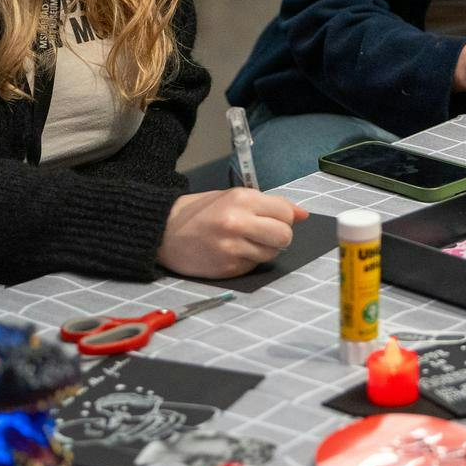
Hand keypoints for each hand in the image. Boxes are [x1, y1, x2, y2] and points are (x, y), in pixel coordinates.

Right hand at [157, 189, 306, 277]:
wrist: (162, 232)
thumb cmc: (200, 212)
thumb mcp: (233, 197)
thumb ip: (269, 204)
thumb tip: (303, 215)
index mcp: (242, 199)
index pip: (286, 213)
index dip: (284, 218)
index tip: (274, 220)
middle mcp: (238, 222)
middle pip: (285, 236)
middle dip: (280, 237)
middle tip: (265, 234)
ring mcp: (232, 247)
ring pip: (272, 253)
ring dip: (264, 250)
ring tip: (244, 242)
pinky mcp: (227, 267)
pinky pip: (253, 266)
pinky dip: (248, 261)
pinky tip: (231, 253)